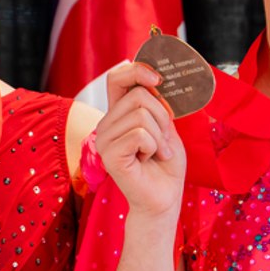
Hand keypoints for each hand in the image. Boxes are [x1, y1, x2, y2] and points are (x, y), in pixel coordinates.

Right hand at [95, 62, 186, 217]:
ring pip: (141, 114)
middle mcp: (106, 124)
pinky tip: (149, 160)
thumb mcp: (166, 127)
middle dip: (162, 115)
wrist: (164, 199)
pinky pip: (140, 134)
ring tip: (157, 153)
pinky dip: (154, 147)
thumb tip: (156, 80)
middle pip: (138, 95)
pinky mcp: (109, 155)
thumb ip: (157, 105)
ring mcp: (104, 140)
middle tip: (163, 140)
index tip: (158, 79)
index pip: (117, 78)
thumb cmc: (165, 165)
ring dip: (160, 136)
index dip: (137, 71)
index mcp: (118, 114)